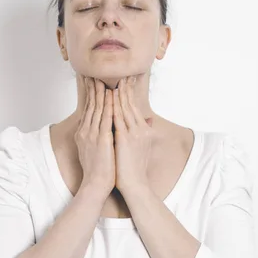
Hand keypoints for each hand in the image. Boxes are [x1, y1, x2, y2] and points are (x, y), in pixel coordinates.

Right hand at [74, 76, 115, 197]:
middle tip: (94, 74)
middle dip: (93, 89)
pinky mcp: (101, 140)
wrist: (96, 184)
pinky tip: (110, 95)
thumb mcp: (98, 149)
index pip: (88, 110)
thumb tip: (109, 127)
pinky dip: (107, 105)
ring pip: (96, 109)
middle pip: (90, 106)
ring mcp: (92, 135)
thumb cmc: (100, 169)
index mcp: (84, 133)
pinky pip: (105, 118)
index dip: (90, 95)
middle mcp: (85, 131)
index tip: (92, 82)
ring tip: (101, 79)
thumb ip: (103, 135)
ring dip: (99, 93)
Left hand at [113, 75, 155, 193]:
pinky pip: (118, 118)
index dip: (129, 92)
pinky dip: (113, 106)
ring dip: (117, 93)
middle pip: (130, 103)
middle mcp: (139, 129)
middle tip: (120, 73)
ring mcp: (133, 133)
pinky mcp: (125, 139)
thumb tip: (148, 121)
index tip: (125, 80)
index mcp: (142, 130)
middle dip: (124, 88)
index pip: (134, 106)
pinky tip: (109, 97)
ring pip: (124, 108)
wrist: (134, 184)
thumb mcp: (142, 147)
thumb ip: (144, 131)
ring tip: (112, 79)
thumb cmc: (134, 169)